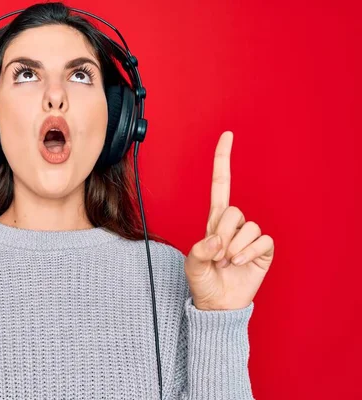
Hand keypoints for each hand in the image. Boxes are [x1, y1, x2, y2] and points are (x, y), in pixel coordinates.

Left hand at [184, 131, 274, 309]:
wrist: (218, 303)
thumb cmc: (203, 281)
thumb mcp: (192, 265)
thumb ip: (199, 251)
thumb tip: (216, 240)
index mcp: (214, 221)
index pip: (221, 184)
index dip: (223, 160)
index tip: (227, 135)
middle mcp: (233, 224)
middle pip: (233, 210)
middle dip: (222, 233)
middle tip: (216, 254)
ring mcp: (249, 236)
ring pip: (248, 226)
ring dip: (234, 247)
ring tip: (226, 262)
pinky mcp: (263, 249)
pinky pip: (262, 241)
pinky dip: (249, 253)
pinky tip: (240, 263)